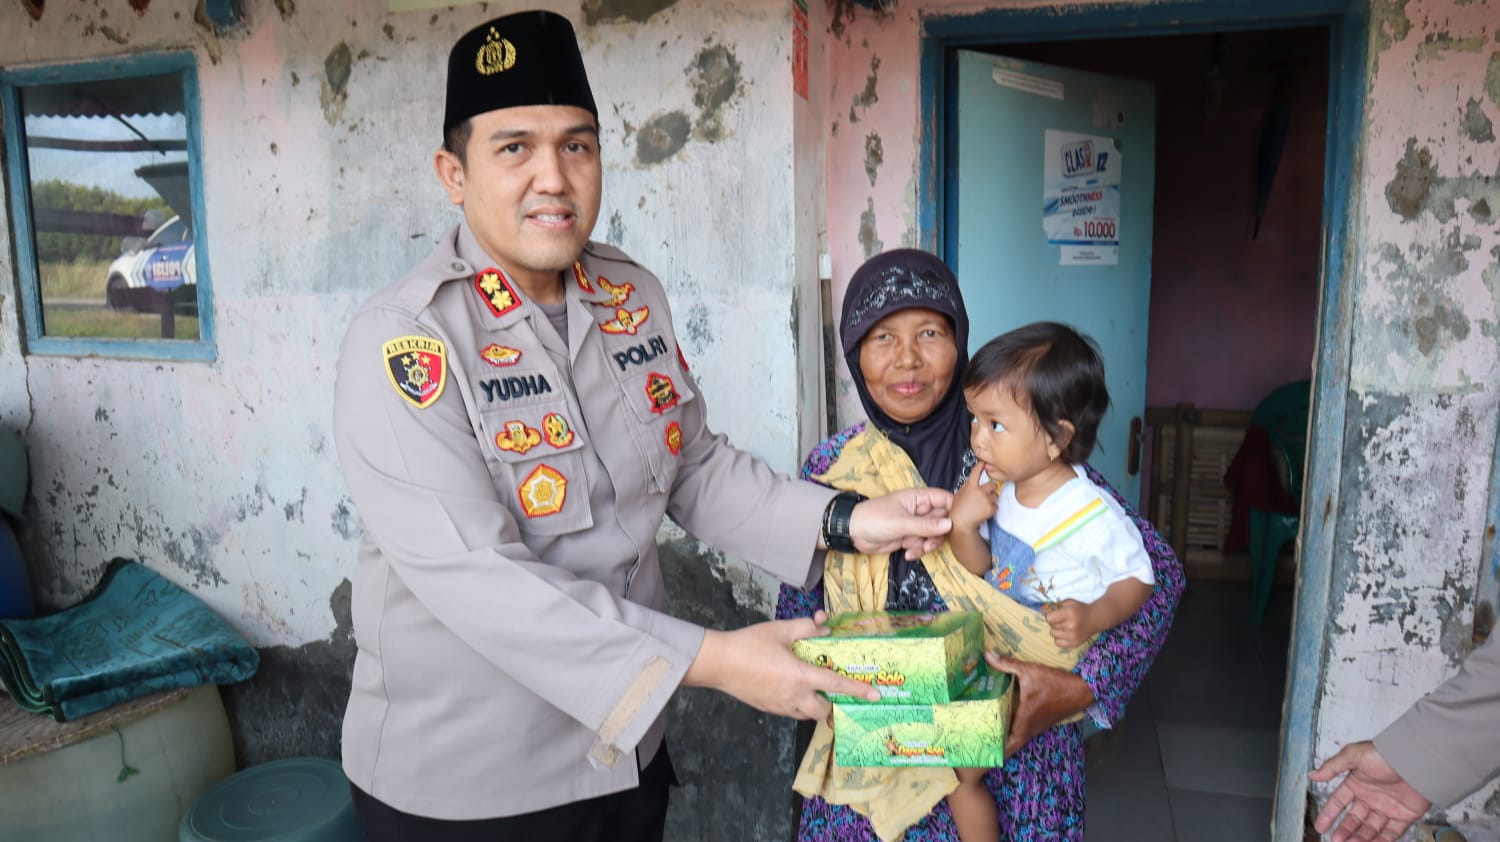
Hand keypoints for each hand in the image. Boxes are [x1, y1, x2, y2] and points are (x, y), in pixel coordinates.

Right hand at [684, 611, 880, 719]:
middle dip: (831, 703)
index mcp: (800, 676)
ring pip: (806, 715)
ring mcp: (780, 706)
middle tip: (830, 689)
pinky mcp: (767, 709)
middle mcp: (794, 696)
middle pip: (823, 710)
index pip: (836, 684)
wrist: (719, 662)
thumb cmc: (750, 644)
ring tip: (810, 689)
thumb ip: (806, 627)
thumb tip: (824, 625)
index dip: (858, 690)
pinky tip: (788, 688)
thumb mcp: (780, 629)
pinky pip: (790, 712)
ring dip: (814, 706)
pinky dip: (797, 705)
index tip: (875, 695)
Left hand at [849, 487, 953, 558]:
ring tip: (916, 549)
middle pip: (943, 520)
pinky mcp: (909, 537)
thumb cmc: (875, 519)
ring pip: (933, 535)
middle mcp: (920, 510)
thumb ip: (926, 525)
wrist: (852, 533)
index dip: (954, 510)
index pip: (945, 499)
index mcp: (919, 498)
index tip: (957, 525)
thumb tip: (950, 525)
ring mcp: (915, 524)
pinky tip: (907, 554)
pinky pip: (922, 544)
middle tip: (931, 543)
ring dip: (928, 545)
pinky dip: (917, 550)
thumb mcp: (902, 522)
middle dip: (939, 534)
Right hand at [951, 466, 998, 532]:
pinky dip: (992, 509)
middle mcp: (979, 491)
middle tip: (987, 495)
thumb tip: (973, 481)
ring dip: (992, 500)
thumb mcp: (959, 494)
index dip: (981, 466)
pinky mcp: (990, 508)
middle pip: (993, 484)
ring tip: (983, 506)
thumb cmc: (958, 510)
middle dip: (992, 489)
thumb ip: (967, 486)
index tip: (984, 462)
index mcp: (970, 486)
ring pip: (996, 496)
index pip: (976, 472)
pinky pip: (996, 506)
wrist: (961, 524)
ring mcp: (985, 500)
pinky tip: (984, 512)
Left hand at [986, 651, 1094, 754]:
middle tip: (983, 745)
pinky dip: (1015, 731)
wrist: (1082, 689)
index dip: (998, 751)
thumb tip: (987, 655)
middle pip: (1012, 743)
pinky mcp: (1043, 721)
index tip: (985, 756)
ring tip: (989, 737)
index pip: (1010, 743)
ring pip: (1019, 737)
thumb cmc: (1056, 682)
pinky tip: (1006, 723)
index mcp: (1026, 719)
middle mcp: (1031, 726)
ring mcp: (1039, 725)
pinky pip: (1026, 730)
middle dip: (998, 747)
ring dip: (1007, 739)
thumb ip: (1007, 664)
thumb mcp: (1030, 671)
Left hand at [1043, 599, 1096, 648]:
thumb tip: (1043, 611)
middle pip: (1051, 626)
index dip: (1050, 615)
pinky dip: (1059, 638)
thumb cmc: (1080, 609)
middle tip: (1062, 620)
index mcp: (1069, 614)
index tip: (1055, 614)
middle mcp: (1071, 626)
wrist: (1096, 619)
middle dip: (1054, 622)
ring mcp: (1073, 636)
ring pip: (1053, 635)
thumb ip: (1055, 606)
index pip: (1049, 618)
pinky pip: (1057, 643)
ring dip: (1056, 630)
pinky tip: (1066, 633)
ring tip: (1065, 626)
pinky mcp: (1075, 644)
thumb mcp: (1068, 602)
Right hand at [1309, 741, 1429, 841]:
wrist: (1416, 761)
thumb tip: (1313, 775)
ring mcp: (1387, 808)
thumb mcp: (1353, 755)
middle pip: (1354, 819)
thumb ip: (1332, 767)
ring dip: (1359, 838)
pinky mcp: (1403, 816)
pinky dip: (1381, 841)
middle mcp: (1370, 797)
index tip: (1320, 826)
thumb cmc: (1385, 754)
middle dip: (1344, 830)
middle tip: (1335, 840)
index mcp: (1357, 783)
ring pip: (1370, 828)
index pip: (1339, 802)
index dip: (1329, 814)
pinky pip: (1391, 833)